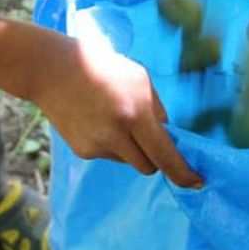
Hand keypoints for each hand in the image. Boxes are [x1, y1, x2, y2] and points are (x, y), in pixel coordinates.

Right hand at [30, 31, 203, 188]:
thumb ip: (157, 109)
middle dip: (156, 158)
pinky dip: (112, 143)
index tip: (197, 183)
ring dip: (132, 148)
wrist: (52, 70)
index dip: (183, 173)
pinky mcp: (83, 151)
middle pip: (149, 166)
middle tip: (150, 138)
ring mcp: (97, 146)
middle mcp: (116, 135)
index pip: (166, 155)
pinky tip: (98, 120)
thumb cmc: (103, 66)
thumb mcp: (139, 78)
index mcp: (135, 113)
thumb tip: (167, 137)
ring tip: (115, 118)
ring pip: (129, 160)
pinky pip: (109, 155)